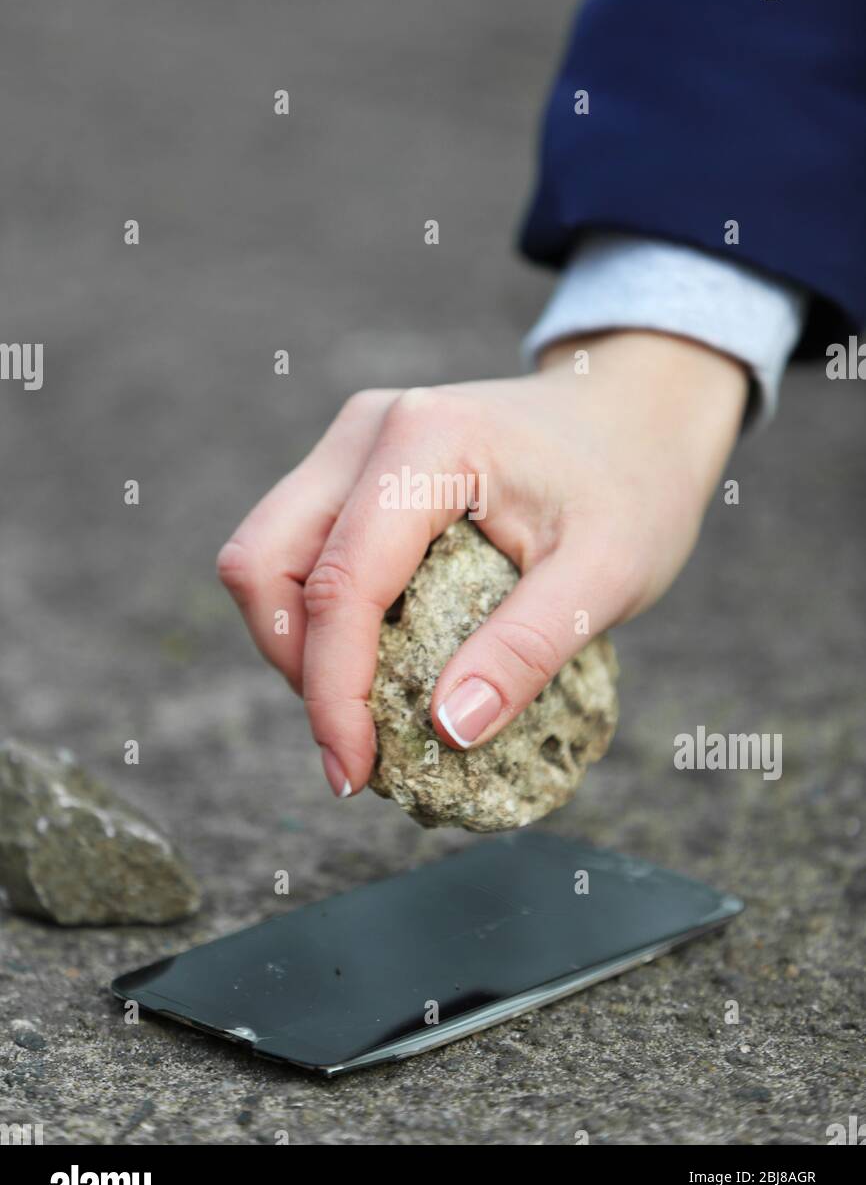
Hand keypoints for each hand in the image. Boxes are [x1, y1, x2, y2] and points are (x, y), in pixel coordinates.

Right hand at [217, 330, 747, 797]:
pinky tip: (379, 659)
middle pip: (263, 562)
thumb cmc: (635, 485)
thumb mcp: (607, 577)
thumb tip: (447, 731)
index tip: (354, 774)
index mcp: (428, 442)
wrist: (639, 410)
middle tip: (357, 741)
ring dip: (298, 643)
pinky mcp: (354, 466)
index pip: (343, 583)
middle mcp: (369, 430)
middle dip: (295, 666)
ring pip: (265, 557)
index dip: (333, 692)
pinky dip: (319, 617)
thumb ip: (526, 650)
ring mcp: (353, 442)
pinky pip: (300, 550)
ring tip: (367, 707)